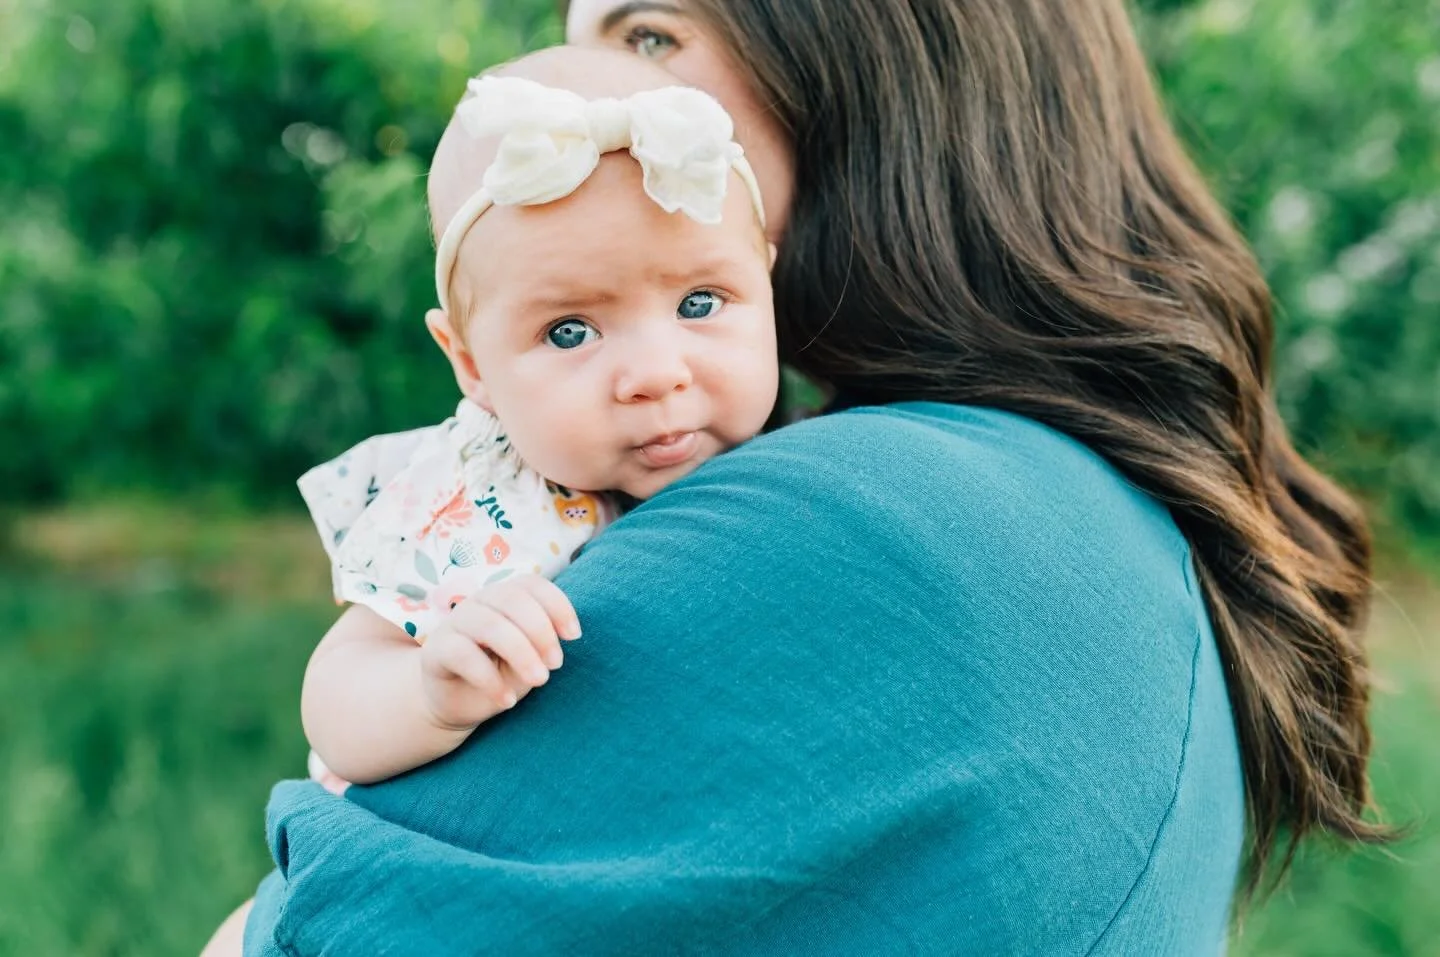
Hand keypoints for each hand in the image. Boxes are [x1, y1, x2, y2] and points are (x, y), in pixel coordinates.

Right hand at [418, 574, 581, 730]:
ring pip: (489, 625)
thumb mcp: (529, 658)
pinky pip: (463, 655)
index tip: (574, 636)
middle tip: (556, 665)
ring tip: (539, 681)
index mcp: (504, 597)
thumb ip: (543, 643)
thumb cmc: (499, 672)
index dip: (557, 605)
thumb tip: (565, 634)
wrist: (457, 703)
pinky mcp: (435, 650)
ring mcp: (454, 623)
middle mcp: (478, 602)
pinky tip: (506, 701)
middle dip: (541, 632)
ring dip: (521, 653)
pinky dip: (489, 679)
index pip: (531, 584)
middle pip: (512, 600)